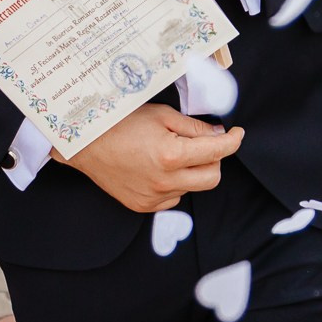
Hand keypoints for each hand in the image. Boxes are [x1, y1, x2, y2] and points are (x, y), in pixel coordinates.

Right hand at [56, 103, 244, 212]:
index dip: (232, 141)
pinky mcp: (143, 206)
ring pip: (193, 188)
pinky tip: (158, 168)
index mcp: (171, 155)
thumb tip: (217, 134)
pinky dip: (175, 183)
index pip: (216, 152)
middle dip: (215, 159)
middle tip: (204, 144)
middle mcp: (164, 181)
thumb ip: (193, 127)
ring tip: (173, 154)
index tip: (237, 134)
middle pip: (212, 177)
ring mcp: (153, 197)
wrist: (85, 145)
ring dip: (193, 172)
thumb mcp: (161, 115)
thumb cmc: (120, 123)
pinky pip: (173, 197)